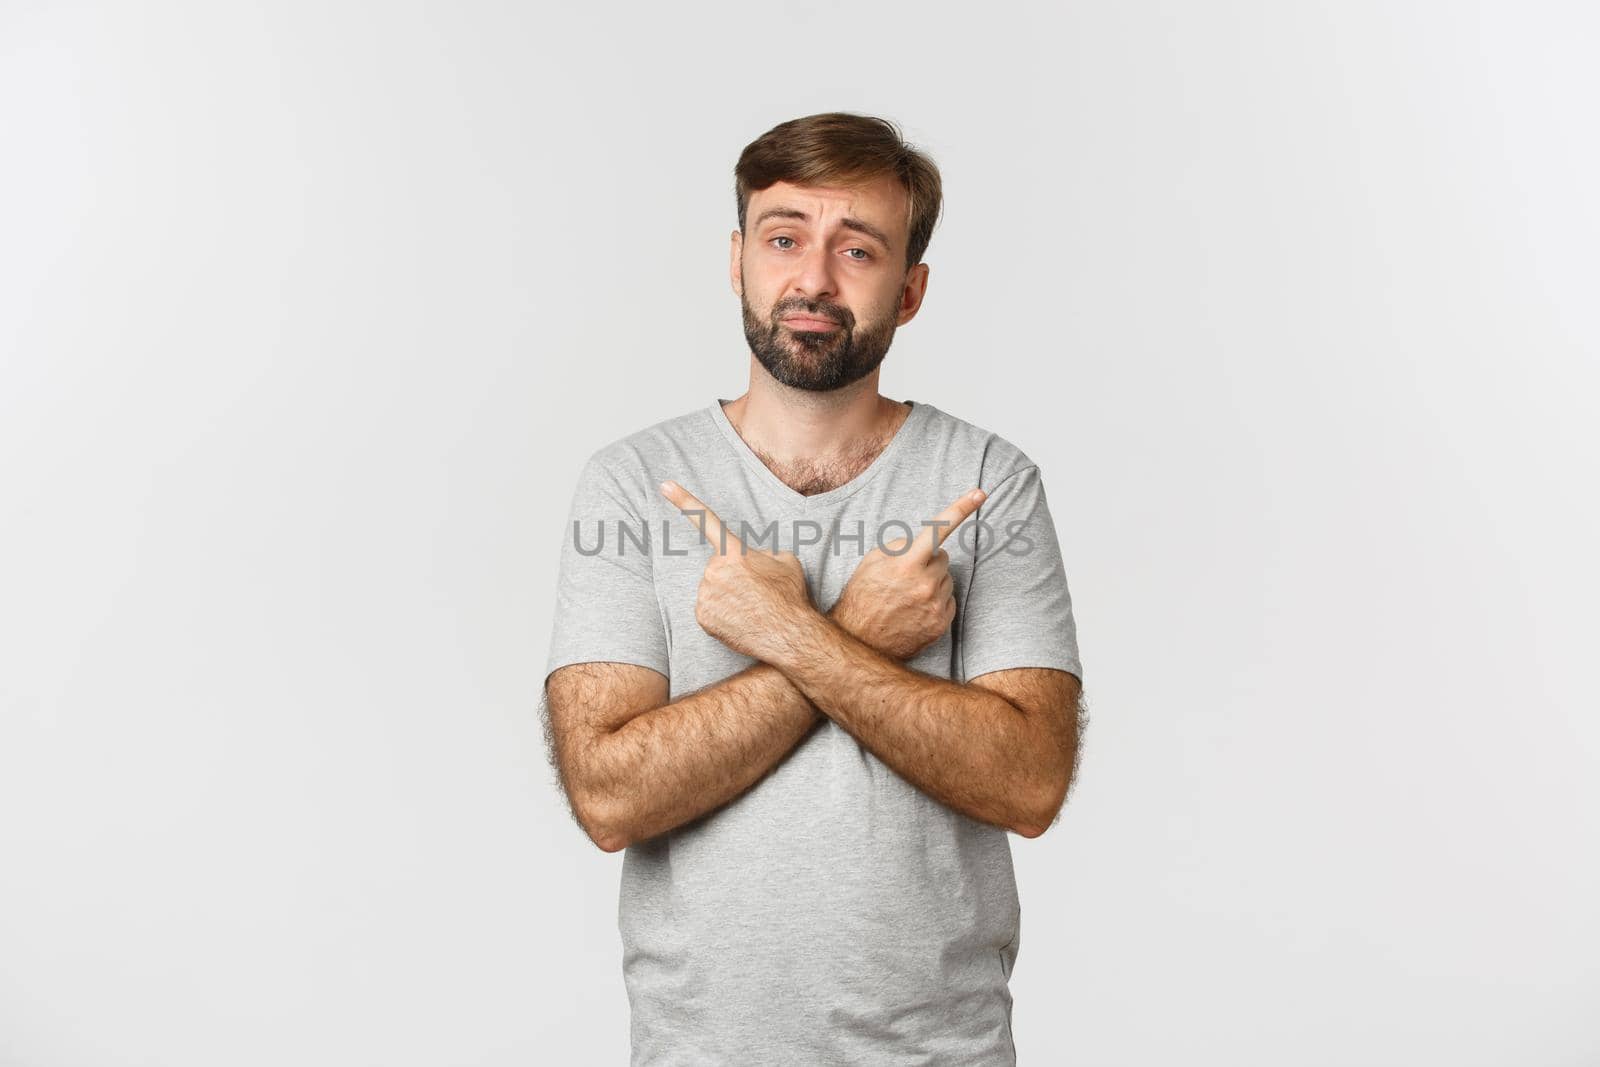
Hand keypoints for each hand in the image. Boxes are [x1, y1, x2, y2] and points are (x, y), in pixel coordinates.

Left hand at [659, 479, 814, 661]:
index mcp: (734, 552)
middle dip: (733, 575)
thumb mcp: (786, 560)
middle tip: (756, 591)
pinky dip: (722, 615)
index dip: (684, 500)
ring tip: (752, 608)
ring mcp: (705, 594)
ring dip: (728, 596)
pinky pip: (709, 610)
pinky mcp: (702, 617)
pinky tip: (740, 620)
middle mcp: (714, 570)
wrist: (789, 635)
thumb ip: (762, 553)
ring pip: (712, 589)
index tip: (664, 485)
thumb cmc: (790, 596)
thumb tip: (753, 559)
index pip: (706, 520)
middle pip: (718, 567)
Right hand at [828, 487, 986, 660]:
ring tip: (907, 595)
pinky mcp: (941, 624)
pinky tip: (915, 609)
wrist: (859, 641)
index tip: (980, 493)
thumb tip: (919, 544)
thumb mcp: (871, 561)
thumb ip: (899, 546)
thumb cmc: (862, 597)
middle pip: (943, 557)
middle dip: (928, 560)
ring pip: (947, 579)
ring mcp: (935, 606)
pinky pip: (949, 600)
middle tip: (905, 575)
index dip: (961, 508)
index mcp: (907, 564)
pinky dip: (936, 600)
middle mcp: (926, 584)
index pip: (938, 529)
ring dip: (933, 581)